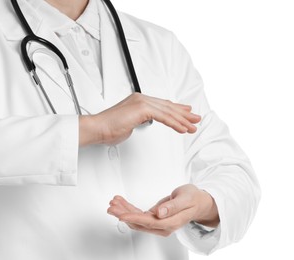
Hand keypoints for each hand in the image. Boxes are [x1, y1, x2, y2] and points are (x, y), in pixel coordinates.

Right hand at [79, 93, 200, 145]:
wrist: (97, 128)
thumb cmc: (109, 128)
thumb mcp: (128, 124)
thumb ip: (137, 121)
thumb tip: (141, 123)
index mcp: (139, 101)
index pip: (162, 105)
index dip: (176, 109)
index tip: (186, 113)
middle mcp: (142, 99)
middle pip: (168, 106)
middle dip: (184, 114)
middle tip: (195, 118)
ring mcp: (142, 102)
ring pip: (168, 112)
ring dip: (183, 120)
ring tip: (193, 126)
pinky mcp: (142, 109)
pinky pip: (164, 117)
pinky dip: (174, 123)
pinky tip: (182, 128)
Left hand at [107, 184, 219, 236]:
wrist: (198, 202)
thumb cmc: (193, 199)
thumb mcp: (186, 199)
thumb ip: (173, 206)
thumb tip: (160, 213)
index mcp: (171, 222)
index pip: (149, 222)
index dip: (134, 219)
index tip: (121, 215)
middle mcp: (163, 226)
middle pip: (139, 223)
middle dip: (124, 214)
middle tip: (112, 206)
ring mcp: (158, 223)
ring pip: (137, 220)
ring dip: (124, 211)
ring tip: (114, 202)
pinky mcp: (155, 219)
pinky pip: (139, 215)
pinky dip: (129, 209)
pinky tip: (122, 203)